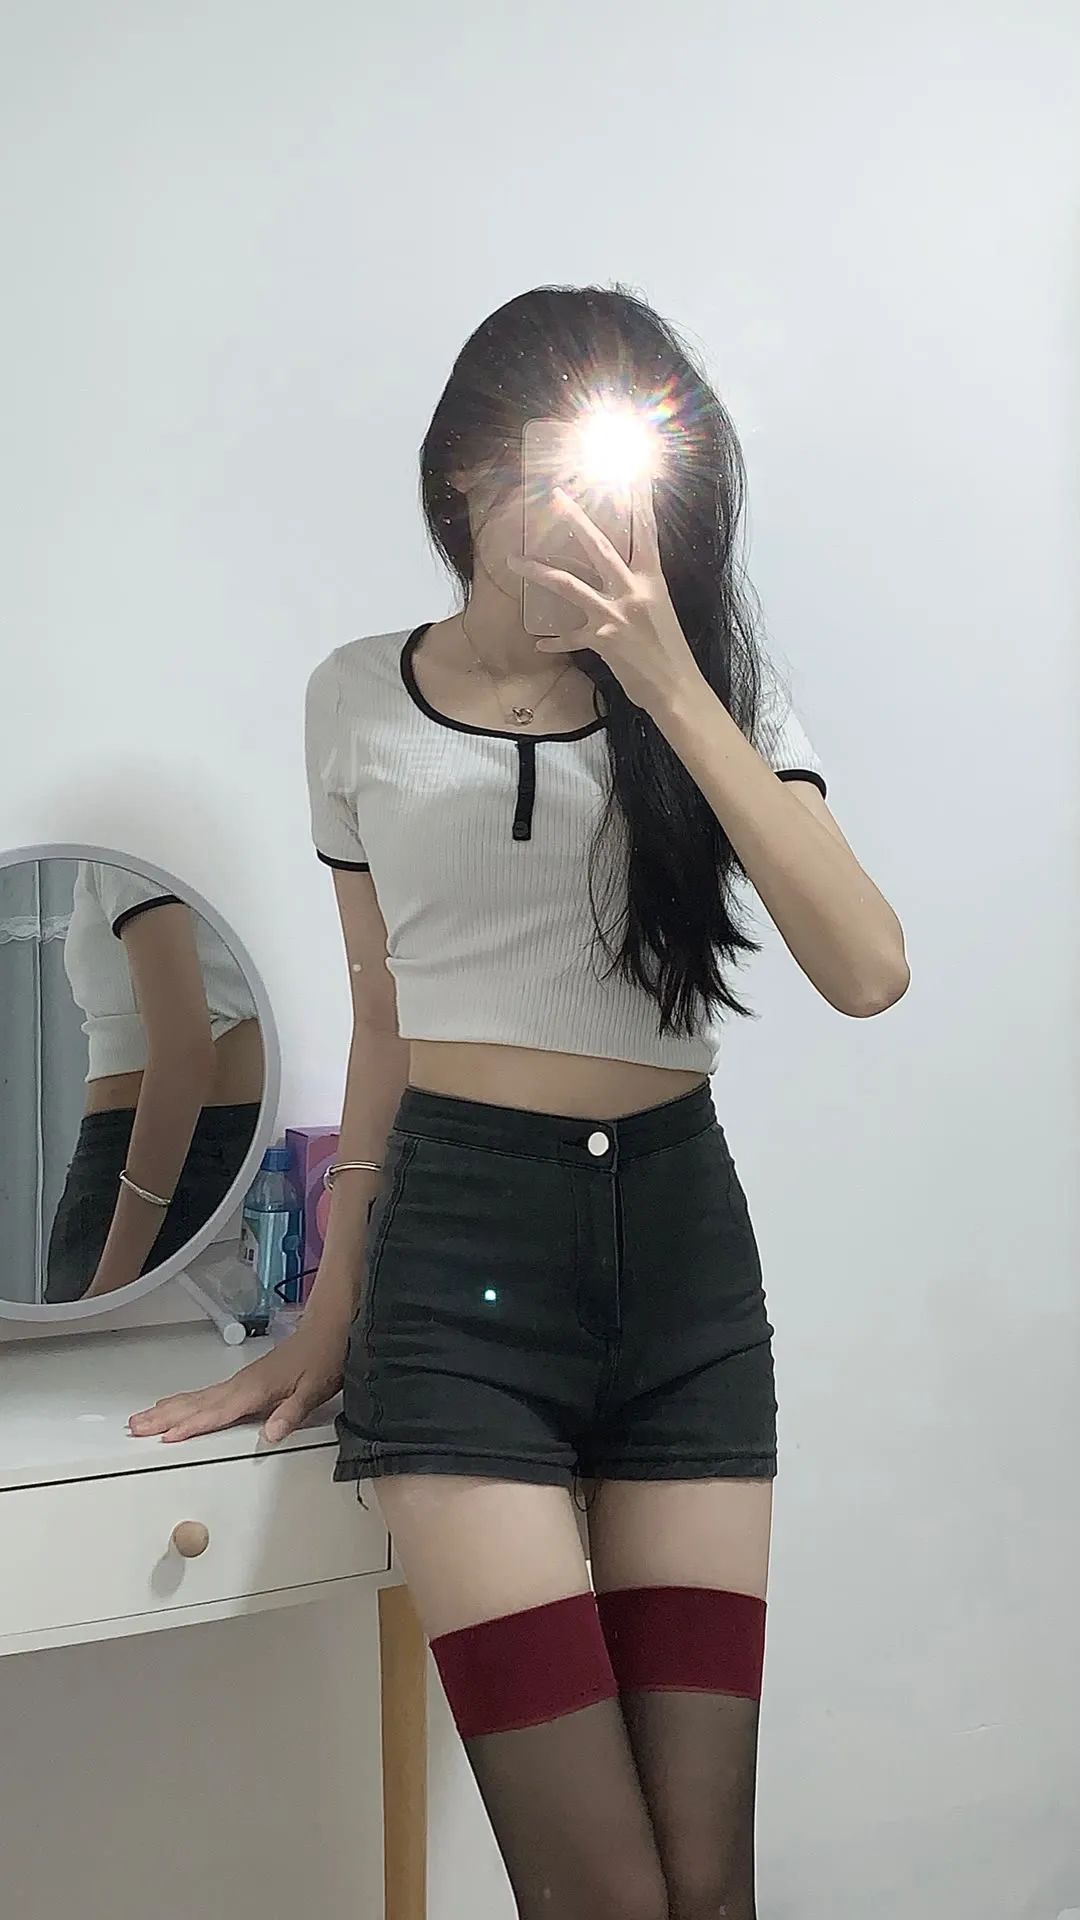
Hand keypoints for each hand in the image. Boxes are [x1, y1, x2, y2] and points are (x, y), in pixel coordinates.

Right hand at [127, 1313, 349, 1445]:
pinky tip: (177, 1405)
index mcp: (255, 1390)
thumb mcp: (314, 1390)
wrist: (329, 1328)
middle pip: (196, 1404)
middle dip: (165, 1417)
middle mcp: (242, 1384)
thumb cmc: (323, 1357)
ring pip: (196, 1397)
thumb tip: (271, 1433)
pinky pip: (206, 1393)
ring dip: (168, 1408)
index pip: (216, 1413)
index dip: (191, 1426)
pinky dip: (186, 1401)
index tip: (165, 1436)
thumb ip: (291, 1413)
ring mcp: (240, 1381)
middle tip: (135, 1427)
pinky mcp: (244, 1380)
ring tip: (143, 1418)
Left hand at [508, 484, 703, 719]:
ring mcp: (616, 614)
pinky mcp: (602, 640)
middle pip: (600, 547)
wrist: (676, 689)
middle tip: (555, 496)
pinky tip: (538, 644)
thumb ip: (640, 589)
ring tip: (514, 561)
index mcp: (653, 580)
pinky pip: (569, 637)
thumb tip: (622, 574)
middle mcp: (634, 591)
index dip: (639, 503)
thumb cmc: (670, 651)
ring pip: (569, 584)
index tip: (632, 474)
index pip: (646, 533)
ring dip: (538, 571)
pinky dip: (554, 641)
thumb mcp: (660, 609)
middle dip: (576, 519)